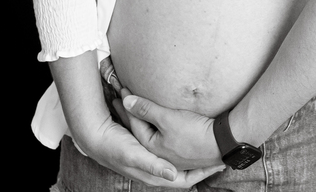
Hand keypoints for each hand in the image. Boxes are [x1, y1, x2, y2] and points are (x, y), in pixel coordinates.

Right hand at [74, 111, 221, 188]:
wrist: (95, 135)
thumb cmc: (114, 146)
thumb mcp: (134, 155)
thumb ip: (152, 165)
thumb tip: (174, 176)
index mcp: (153, 174)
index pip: (184, 181)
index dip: (203, 174)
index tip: (220, 165)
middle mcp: (155, 169)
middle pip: (184, 171)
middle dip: (201, 166)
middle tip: (220, 158)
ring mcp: (152, 160)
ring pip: (178, 162)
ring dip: (193, 157)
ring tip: (212, 150)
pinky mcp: (149, 149)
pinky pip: (171, 150)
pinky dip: (183, 147)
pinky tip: (190, 138)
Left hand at [121, 92, 226, 170]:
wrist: (223, 142)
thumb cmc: (194, 132)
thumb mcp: (167, 118)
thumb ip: (146, 109)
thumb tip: (126, 100)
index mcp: (151, 147)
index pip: (135, 122)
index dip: (128, 104)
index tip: (122, 89)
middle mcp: (158, 153)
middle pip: (142, 129)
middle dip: (132, 114)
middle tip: (122, 99)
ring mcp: (171, 153)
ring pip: (153, 133)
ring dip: (145, 121)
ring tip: (139, 110)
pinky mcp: (183, 150)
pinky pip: (165, 136)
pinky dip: (158, 128)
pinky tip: (161, 124)